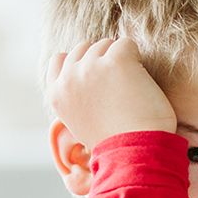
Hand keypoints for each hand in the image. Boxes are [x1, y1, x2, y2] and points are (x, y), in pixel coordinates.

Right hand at [46, 38, 176, 150]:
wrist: (134, 153)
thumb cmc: (116, 143)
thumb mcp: (81, 123)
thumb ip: (77, 99)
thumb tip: (89, 83)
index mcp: (56, 95)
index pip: (59, 59)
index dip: (81, 62)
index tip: (98, 76)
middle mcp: (69, 78)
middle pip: (85, 48)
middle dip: (103, 59)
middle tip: (120, 87)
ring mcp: (91, 67)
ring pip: (107, 45)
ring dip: (122, 60)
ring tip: (131, 89)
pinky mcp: (116, 61)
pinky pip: (127, 44)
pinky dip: (137, 58)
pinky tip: (141, 82)